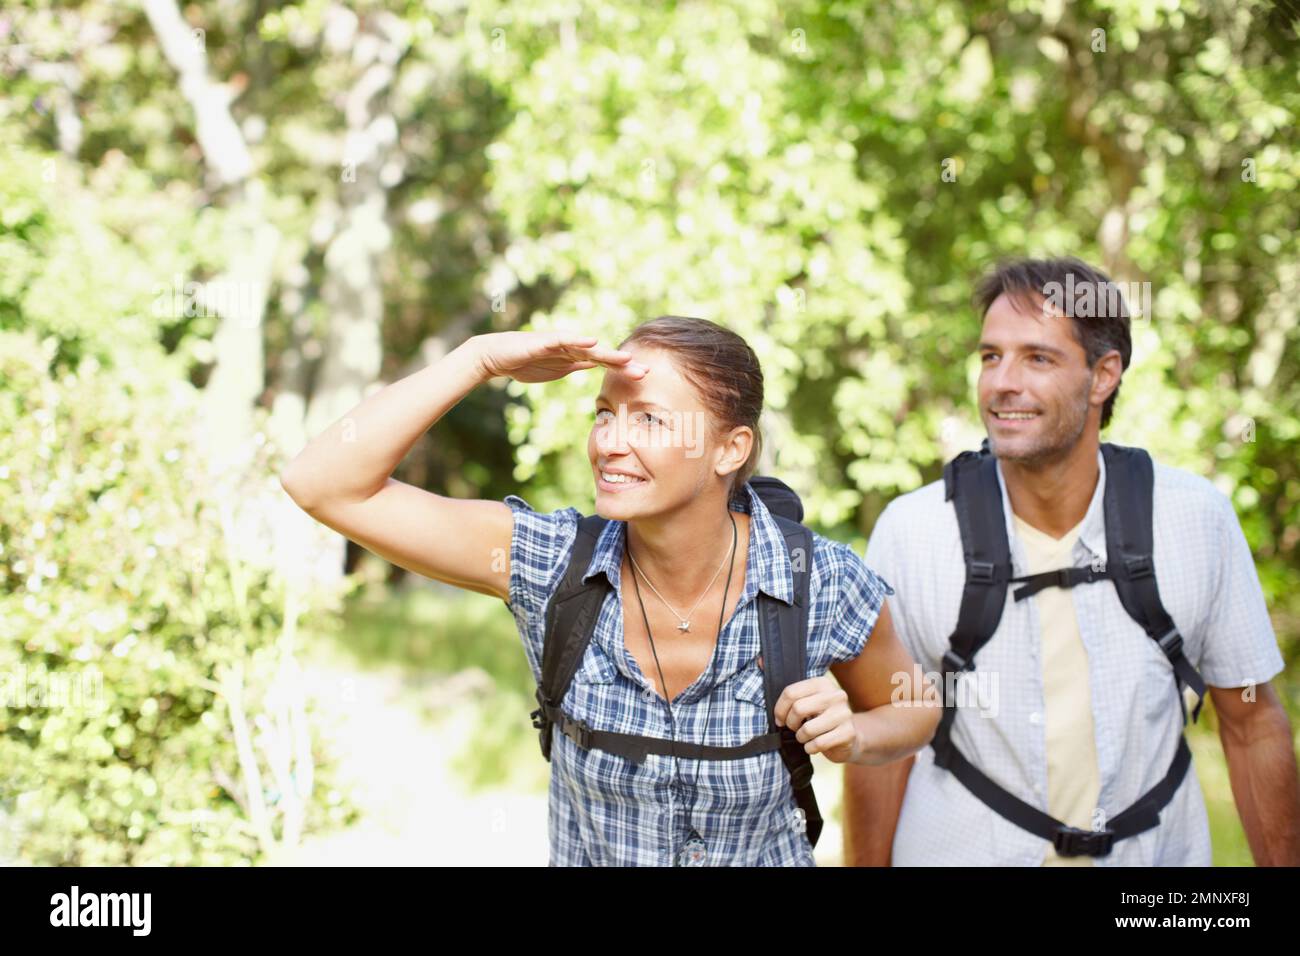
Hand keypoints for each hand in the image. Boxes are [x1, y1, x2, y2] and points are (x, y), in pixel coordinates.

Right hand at [468, 331, 647, 383]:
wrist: (497, 357)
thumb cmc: (526, 362)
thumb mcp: (558, 369)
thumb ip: (577, 365)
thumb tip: (596, 365)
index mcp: (575, 356)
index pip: (604, 363)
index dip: (624, 369)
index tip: (645, 376)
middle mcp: (571, 347)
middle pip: (602, 355)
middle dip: (623, 364)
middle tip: (646, 371)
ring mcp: (558, 343)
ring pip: (587, 348)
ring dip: (607, 353)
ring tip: (626, 358)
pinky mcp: (544, 341)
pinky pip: (563, 340)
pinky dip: (577, 340)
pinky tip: (592, 341)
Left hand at [773, 674, 857, 762]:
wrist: (849, 738)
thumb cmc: (820, 718)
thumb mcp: (807, 701)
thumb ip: (787, 689)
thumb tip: (758, 661)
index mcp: (822, 683)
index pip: (791, 692)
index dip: (780, 709)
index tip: (780, 719)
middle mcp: (836, 695)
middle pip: (798, 709)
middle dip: (791, 724)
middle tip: (794, 728)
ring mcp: (844, 713)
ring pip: (807, 729)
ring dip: (801, 737)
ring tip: (805, 737)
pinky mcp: (848, 733)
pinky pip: (818, 744)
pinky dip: (811, 748)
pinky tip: (814, 745)